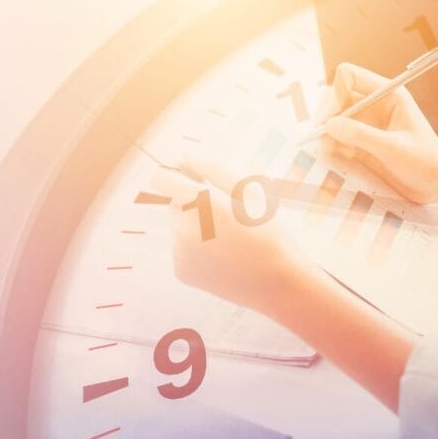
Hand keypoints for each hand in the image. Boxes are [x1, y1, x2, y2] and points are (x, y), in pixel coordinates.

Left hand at [150, 150, 311, 317]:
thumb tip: (186, 155)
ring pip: (177, 227)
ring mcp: (179, 252)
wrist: (276, 283)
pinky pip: (181, 250)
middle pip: (172, 203)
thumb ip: (214, 169)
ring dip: (195, 227)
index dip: (175, 176)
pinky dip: (196, 250)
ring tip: (229, 240)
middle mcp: (182, 227)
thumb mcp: (249, 192)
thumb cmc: (268, 232)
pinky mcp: (180, 271)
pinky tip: (223, 257)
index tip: (193, 181)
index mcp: (200, 203)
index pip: (160, 178)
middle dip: (192, 204)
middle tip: (226, 217)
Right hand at [318, 63, 437, 203]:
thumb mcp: (394, 149)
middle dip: (327, 115)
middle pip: (337, 97)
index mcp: (388, 95)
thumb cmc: (427, 162)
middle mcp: (375, 106)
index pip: (350, 77)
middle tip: (322, 136)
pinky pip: (338, 138)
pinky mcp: (363, 144)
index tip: (331, 118)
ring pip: (335, 120)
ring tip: (327, 149)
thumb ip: (362, 135)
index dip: (336, 94)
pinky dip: (332, 146)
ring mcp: (368, 125)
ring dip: (327, 133)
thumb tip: (330, 125)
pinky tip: (336, 156)